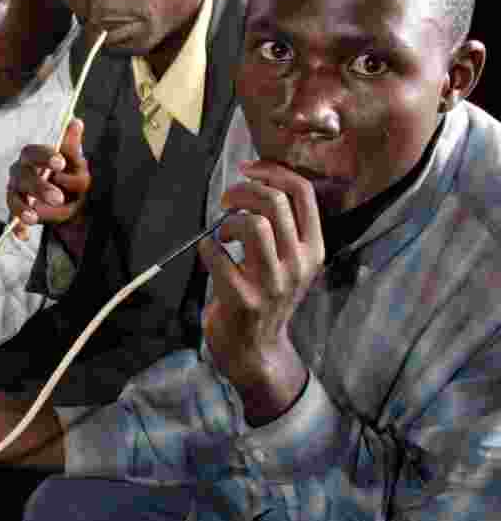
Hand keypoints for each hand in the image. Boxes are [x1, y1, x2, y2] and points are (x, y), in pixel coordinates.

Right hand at [7, 118, 90, 240]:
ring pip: (14, 198)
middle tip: (58, 197)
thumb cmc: (68, 173)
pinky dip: (17, 228)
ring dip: (22, 208)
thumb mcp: (74, 161)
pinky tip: (24, 236)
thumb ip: (71, 145)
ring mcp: (16, 193)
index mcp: (33, 156)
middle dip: (39, 187)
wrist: (67, 197)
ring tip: (34, 217)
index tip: (60, 163)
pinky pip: (12, 220)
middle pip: (23, 177)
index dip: (45, 156)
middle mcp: (20, 173)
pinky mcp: (17, 211)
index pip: (34, 152)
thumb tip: (76, 121)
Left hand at [197, 161, 324, 424]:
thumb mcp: (288, 261)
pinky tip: (210, 256)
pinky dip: (206, 248)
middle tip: (226, 201)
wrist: (255, 351)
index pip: (302, 192)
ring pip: (254, 226)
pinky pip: (217, 256)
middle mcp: (299, 264)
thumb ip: (280, 225)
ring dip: (228, 222)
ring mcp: (273, 284)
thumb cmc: (264, 297)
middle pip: (275, 202)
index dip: (271, 171)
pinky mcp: (243, 300)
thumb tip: (254, 178)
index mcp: (313, 248)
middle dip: (243, 191)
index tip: (247, 169)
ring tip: (222, 235)